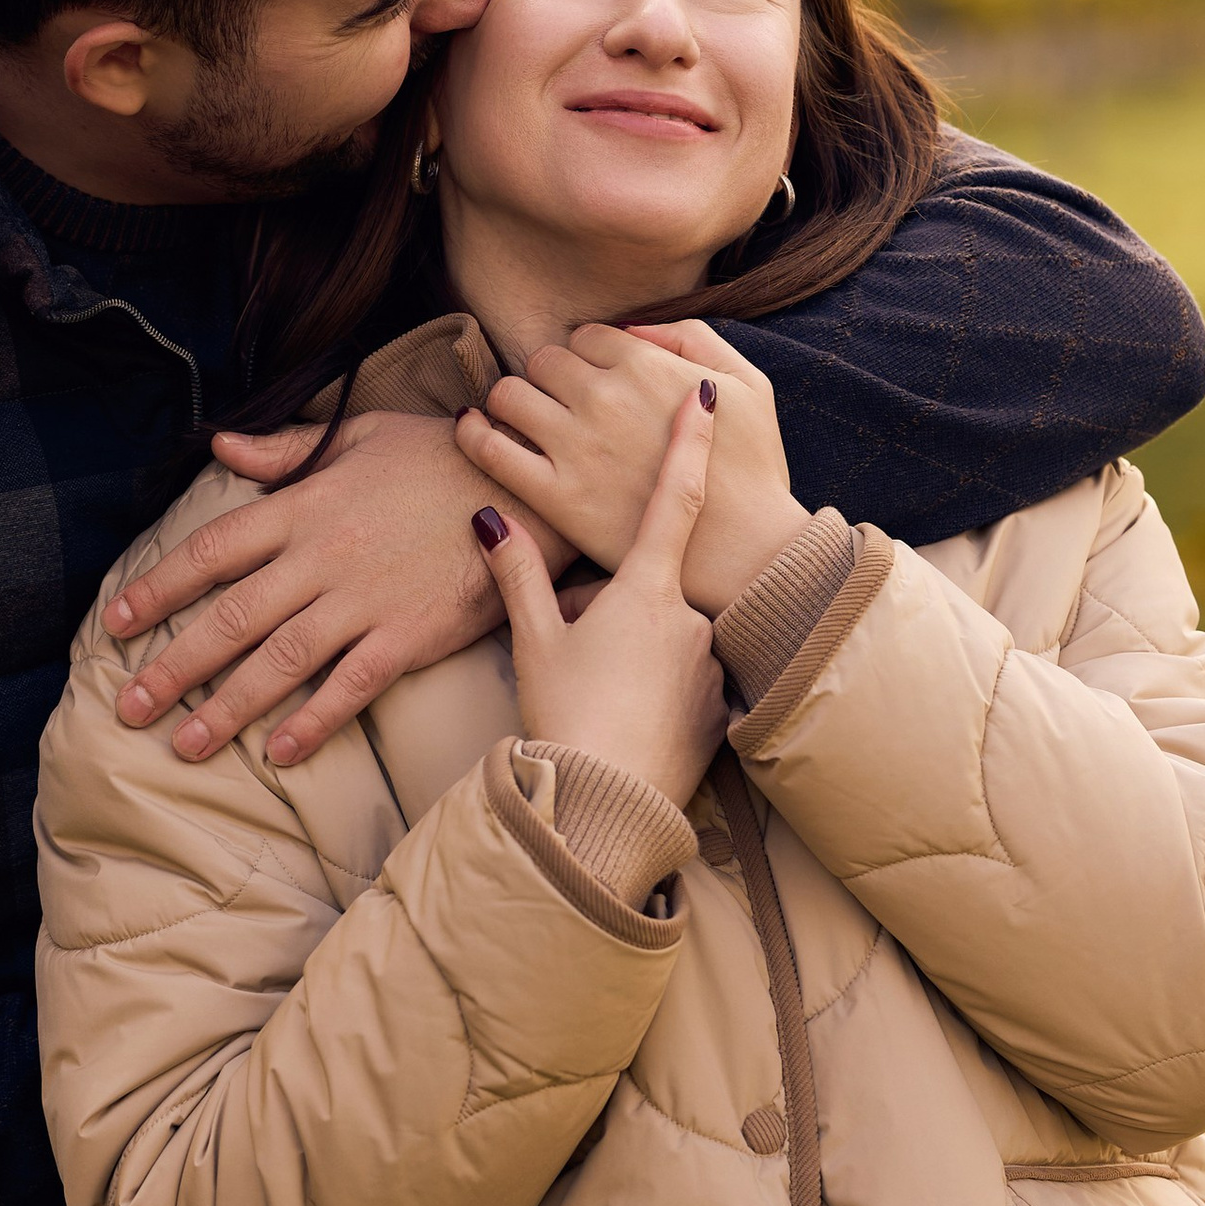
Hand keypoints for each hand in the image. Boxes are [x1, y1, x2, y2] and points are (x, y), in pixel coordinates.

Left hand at [106, 409, 563, 767]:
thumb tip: (220, 445)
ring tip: (184, 745)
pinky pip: (350, 687)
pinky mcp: (408, 637)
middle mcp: (322, 558)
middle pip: (230, 618)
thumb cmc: (442, 457)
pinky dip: (314, 722)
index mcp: (304, 507)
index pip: (212, 550)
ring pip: (278, 662)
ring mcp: (364, 602)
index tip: (117, 621)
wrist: (528, 487)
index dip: (159, 587)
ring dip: (226, 708)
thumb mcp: (361, 435)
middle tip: (128, 707)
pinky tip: (280, 753)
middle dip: (172, 666)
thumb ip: (286, 449)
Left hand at [458, 320, 812, 618]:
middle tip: (565, 403)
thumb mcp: (749, 383)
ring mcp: (574, 447)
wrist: (749, 553)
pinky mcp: (555, 496)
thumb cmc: (754, 468)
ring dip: (514, 400)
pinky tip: (474, 427)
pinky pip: (490, 449)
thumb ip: (692, 337)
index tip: (598, 380)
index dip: (590, 356)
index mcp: (645, 365)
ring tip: (528, 420)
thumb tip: (630, 327)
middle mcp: (602, 398)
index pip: (587, 336)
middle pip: (545, 360)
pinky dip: (473, 432)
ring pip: (508, 394)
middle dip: (553, 376)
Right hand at [472, 378, 726, 805]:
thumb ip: (516, 575)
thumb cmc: (565, 717)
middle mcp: (686, 617)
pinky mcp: (716, 708)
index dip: (687, 444)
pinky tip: (627, 723)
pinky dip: (658, 693)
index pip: (673, 498)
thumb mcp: (533, 643)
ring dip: (636, 657)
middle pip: (651, 589)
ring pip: (667, 640)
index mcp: (643, 590)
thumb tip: (489, 520)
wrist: (605, 808)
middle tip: (584, 663)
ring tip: (598, 702)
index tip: (700, 397)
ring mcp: (706, 664)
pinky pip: (685, 683)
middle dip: (618, 614)